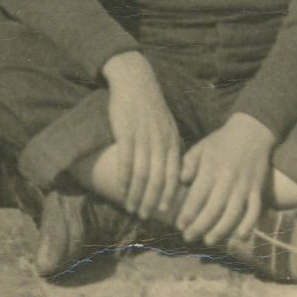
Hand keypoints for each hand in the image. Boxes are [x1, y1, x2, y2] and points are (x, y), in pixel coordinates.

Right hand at [102, 53, 184, 223]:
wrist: (135, 80)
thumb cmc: (150, 106)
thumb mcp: (167, 125)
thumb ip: (171, 148)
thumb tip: (175, 172)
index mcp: (172, 141)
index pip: (173, 176)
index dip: (169, 196)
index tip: (164, 213)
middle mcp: (160, 142)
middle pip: (158, 180)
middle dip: (152, 201)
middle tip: (145, 216)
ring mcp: (143, 138)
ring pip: (142, 175)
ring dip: (137, 195)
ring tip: (131, 207)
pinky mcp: (126, 133)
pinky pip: (126, 162)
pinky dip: (124, 179)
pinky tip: (121, 190)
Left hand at [174, 112, 274, 248]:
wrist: (252, 130)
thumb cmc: (222, 141)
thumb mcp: (201, 146)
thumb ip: (189, 163)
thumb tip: (182, 182)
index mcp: (212, 167)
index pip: (197, 196)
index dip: (188, 213)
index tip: (179, 225)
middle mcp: (228, 178)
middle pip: (213, 208)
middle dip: (199, 226)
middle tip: (188, 237)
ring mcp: (244, 185)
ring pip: (232, 213)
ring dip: (220, 230)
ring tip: (208, 240)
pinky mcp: (257, 189)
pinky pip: (254, 210)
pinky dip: (248, 224)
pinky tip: (240, 237)